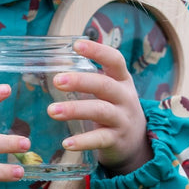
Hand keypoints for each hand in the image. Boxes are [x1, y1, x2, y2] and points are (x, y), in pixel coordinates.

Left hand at [47, 38, 152, 174]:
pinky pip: (100, 139)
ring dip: (75, 110)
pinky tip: (66, 143)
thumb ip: (88, 78)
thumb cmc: (114, 109)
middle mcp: (125, 97)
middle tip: (57, 81)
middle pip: (104, 85)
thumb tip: (56, 61)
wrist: (137, 143)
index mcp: (121, 80)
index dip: (97, 51)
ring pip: (100, 111)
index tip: (76, 45)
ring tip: (52, 111)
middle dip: (80, 82)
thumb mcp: (109, 91)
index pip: (114, 60)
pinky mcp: (117, 140)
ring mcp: (122, 119)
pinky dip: (83, 141)